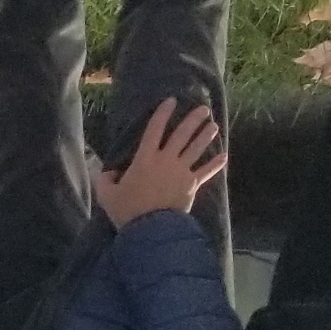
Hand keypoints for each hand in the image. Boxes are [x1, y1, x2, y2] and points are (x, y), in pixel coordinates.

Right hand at [95, 96, 227, 227]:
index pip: (154, 130)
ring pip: (196, 149)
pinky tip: (224, 156)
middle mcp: (166, 160)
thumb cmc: (127, 210)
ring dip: (206, 136)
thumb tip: (109, 173)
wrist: (150, 228)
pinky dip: (216, 165)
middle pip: (182, 135)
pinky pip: (206, 172)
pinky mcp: (192, 185)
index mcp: (145, 159)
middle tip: (203, 109)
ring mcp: (181, 172)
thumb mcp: (107, 195)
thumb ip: (106, 180)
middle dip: (193, 120)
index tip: (171, 101)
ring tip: (214, 125)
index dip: (162, 113)